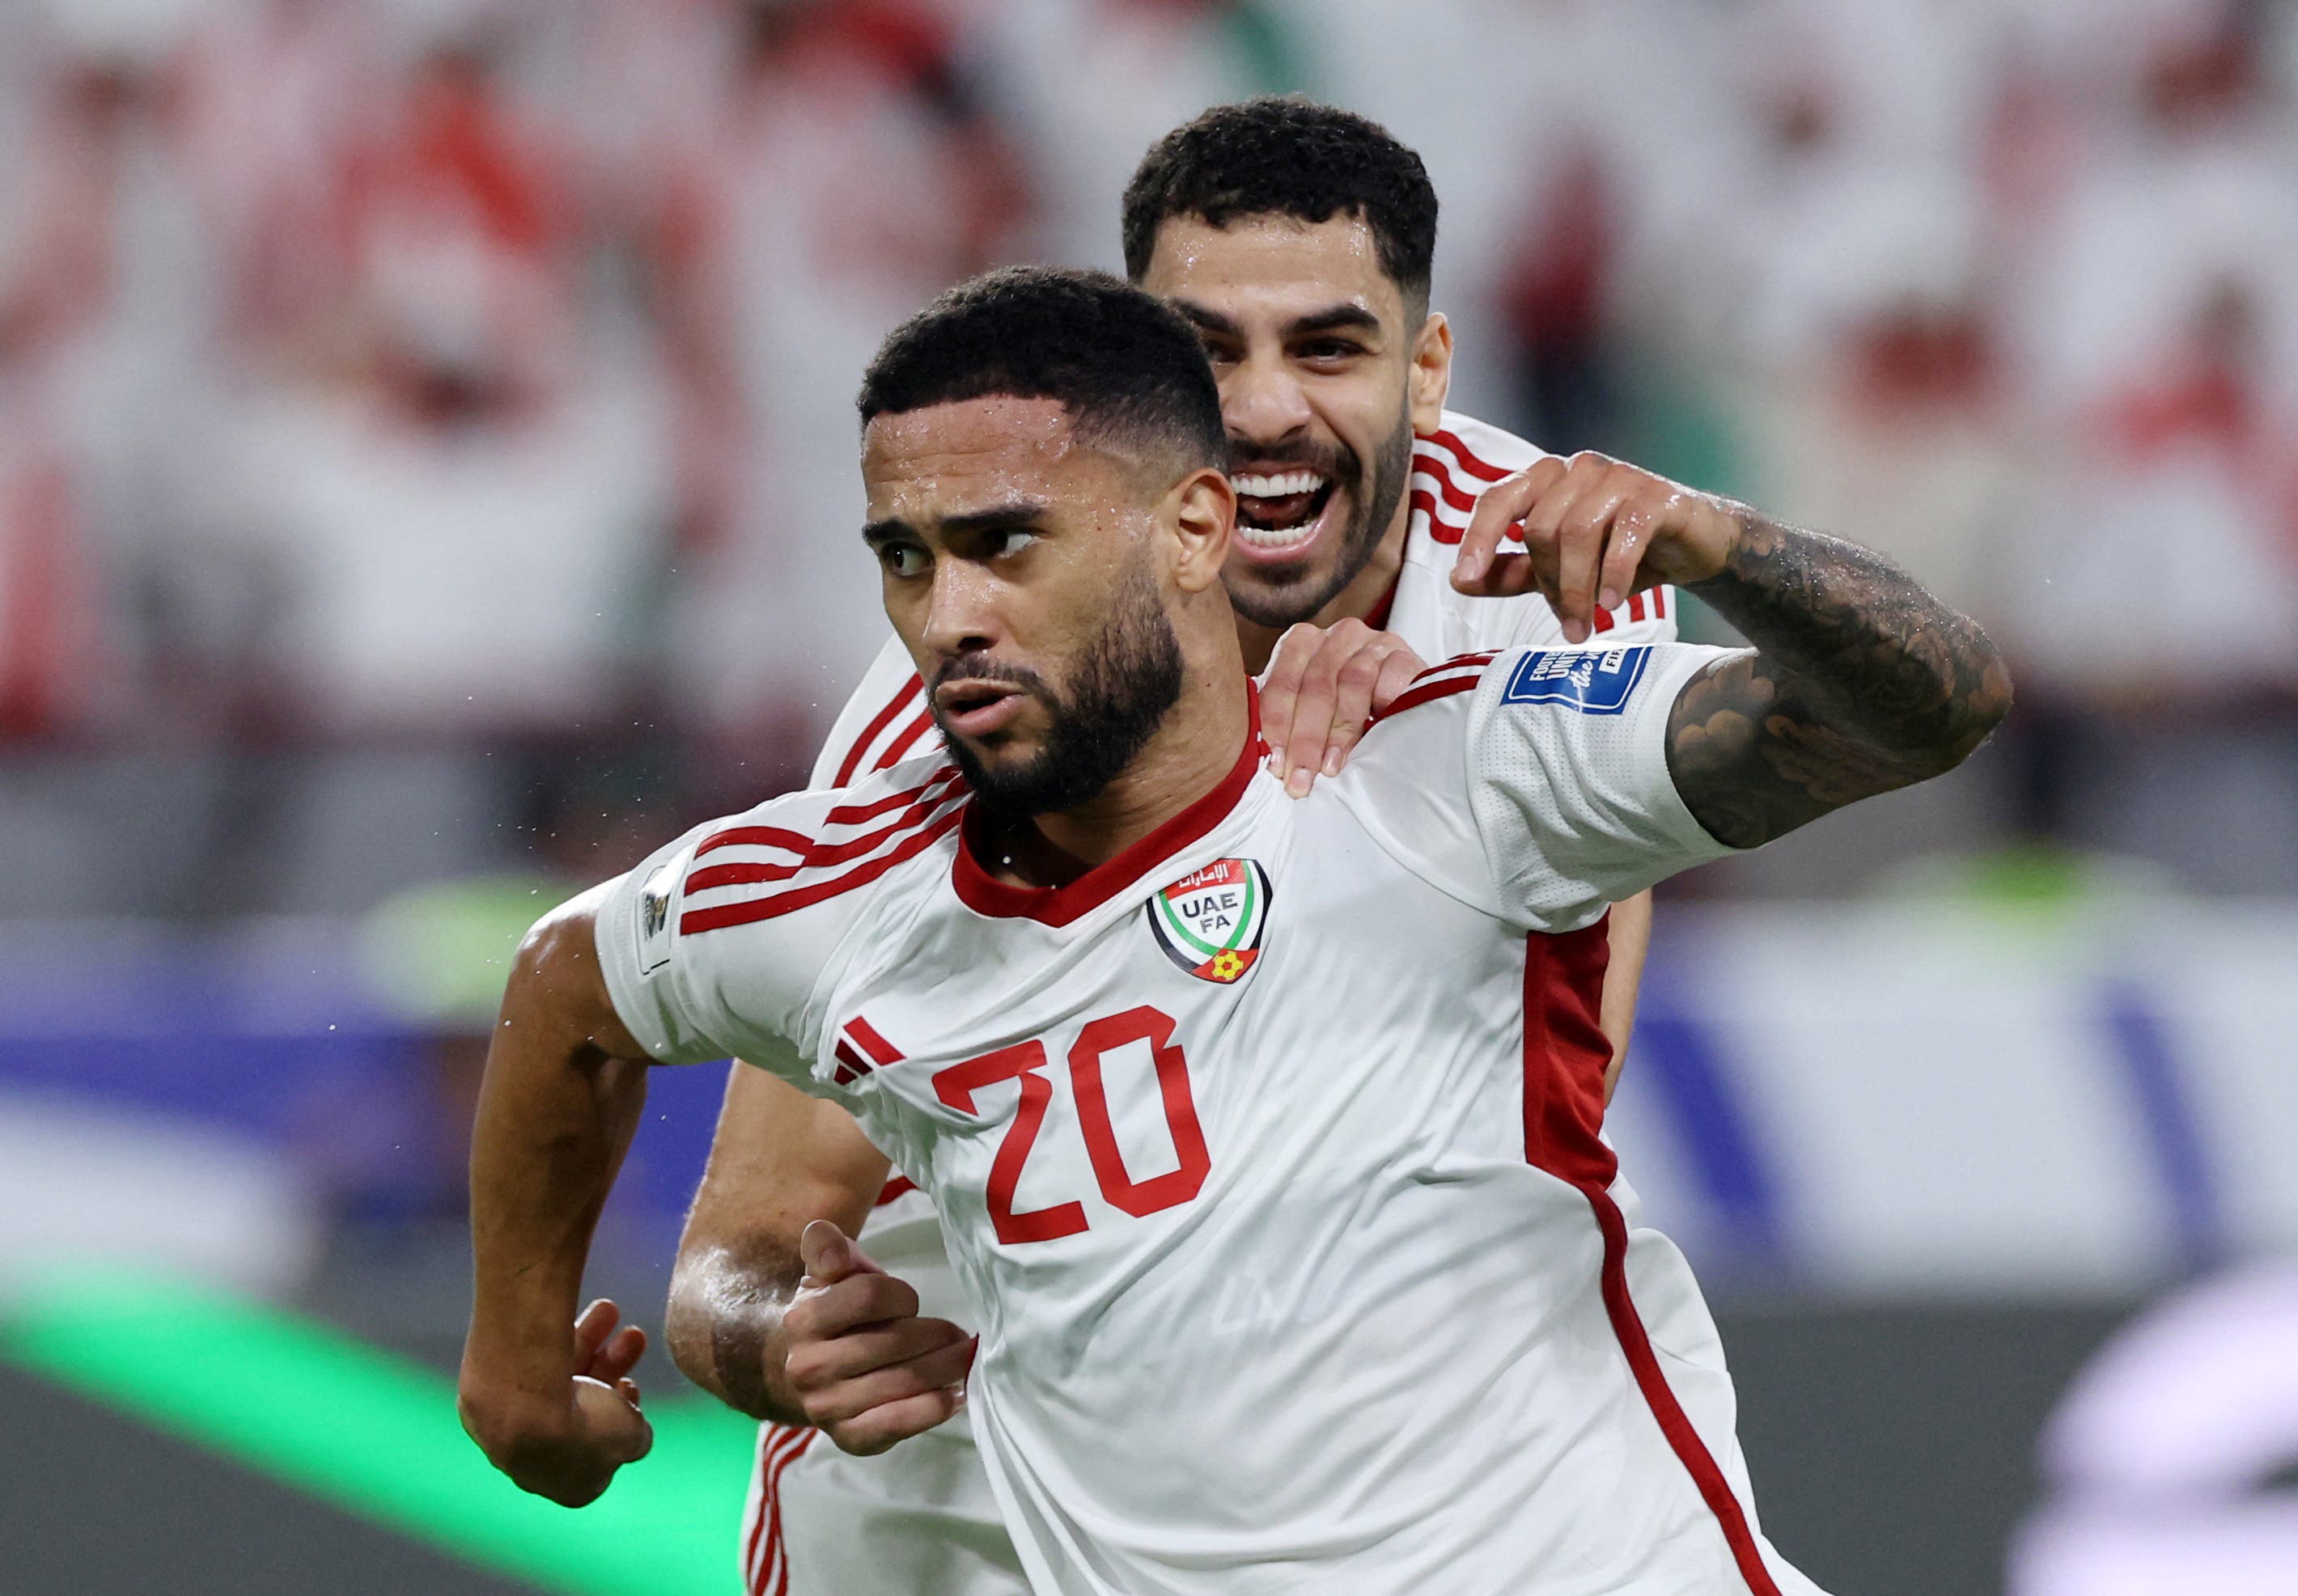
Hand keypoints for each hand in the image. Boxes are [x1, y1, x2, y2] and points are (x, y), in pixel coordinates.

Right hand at [458, 1298, 653, 1507]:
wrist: (519, 1403)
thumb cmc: (583, 1425)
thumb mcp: (631, 1435)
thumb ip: (636, 1436)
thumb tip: (637, 1435)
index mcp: (572, 1488)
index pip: (604, 1451)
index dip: (624, 1414)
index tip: (631, 1385)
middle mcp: (536, 1467)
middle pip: (582, 1410)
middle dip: (610, 1369)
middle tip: (632, 1335)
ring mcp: (508, 1434)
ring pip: (556, 1383)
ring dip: (589, 1343)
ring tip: (609, 1309)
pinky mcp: (486, 1401)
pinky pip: (527, 1371)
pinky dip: (551, 1344)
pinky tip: (567, 1319)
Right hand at [784, 1219, 974, 1456]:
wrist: (801, 1375)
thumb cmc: (831, 1317)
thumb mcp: (826, 1277)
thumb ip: (828, 1250)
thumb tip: (824, 1232)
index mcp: (803, 1319)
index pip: (870, 1296)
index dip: (901, 1295)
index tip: (909, 1301)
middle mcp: (809, 1367)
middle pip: (896, 1341)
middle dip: (936, 1334)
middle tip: (959, 1333)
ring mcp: (827, 1407)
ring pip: (905, 1381)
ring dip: (946, 1368)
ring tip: (966, 1357)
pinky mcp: (850, 1439)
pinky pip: (899, 1423)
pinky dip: (934, 1407)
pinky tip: (955, 1394)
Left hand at [1261, 619, 1424, 796]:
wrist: (1399, 697)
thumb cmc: (1344, 708)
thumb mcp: (1311, 711)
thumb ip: (1288, 723)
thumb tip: (1272, 763)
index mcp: (1302, 642)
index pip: (1282, 683)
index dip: (1277, 726)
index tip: (1277, 764)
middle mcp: (1337, 636)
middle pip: (1316, 686)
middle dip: (1306, 739)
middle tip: (1301, 778)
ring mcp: (1373, 641)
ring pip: (1352, 682)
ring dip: (1340, 730)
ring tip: (1332, 766)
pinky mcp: (1404, 655)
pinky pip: (1390, 679)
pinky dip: (1381, 706)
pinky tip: (1375, 733)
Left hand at [1450, 452, 1741, 640]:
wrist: (1694, 546)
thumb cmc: (1620, 553)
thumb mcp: (1560, 569)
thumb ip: (1512, 573)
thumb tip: (1459, 581)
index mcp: (1547, 480)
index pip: (1498, 499)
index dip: (1478, 538)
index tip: (1465, 578)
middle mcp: (1579, 469)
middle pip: (1540, 528)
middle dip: (1548, 584)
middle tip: (1567, 622)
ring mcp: (1619, 477)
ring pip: (1577, 532)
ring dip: (1577, 588)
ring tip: (1586, 624)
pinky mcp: (1657, 495)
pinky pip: (1624, 536)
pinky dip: (1613, 575)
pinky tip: (1612, 604)